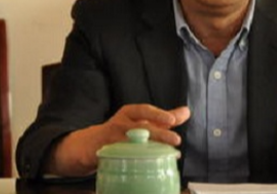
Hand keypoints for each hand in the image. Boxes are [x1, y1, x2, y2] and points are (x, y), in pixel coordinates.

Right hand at [47, 104, 189, 176]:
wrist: (90, 144)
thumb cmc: (122, 131)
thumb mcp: (141, 121)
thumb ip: (164, 118)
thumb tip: (186, 112)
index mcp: (129, 113)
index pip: (144, 110)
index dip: (158, 114)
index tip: (172, 120)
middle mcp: (120, 123)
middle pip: (139, 127)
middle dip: (158, 134)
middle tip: (176, 140)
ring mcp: (111, 139)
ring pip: (130, 143)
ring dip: (147, 149)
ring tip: (164, 154)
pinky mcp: (103, 154)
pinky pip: (117, 158)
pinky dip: (130, 161)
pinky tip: (144, 165)